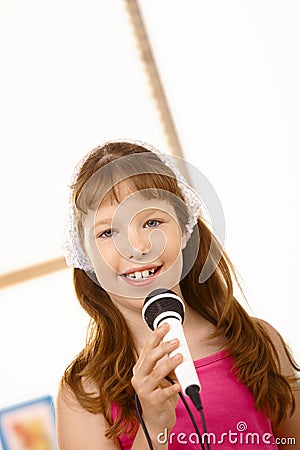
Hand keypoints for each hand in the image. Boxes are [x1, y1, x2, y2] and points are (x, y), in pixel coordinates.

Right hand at [131, 323, 182, 437]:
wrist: (156, 420)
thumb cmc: (160, 395)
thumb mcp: (163, 377)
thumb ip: (168, 364)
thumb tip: (180, 350)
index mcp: (140, 368)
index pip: (147, 348)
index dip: (156, 335)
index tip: (166, 326)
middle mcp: (139, 377)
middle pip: (150, 358)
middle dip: (163, 347)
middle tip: (176, 341)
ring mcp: (144, 390)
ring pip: (156, 373)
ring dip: (169, 364)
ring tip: (180, 357)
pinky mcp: (153, 402)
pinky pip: (164, 393)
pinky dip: (172, 388)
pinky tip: (179, 385)